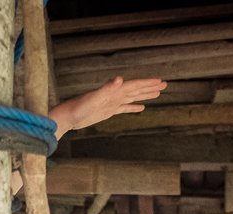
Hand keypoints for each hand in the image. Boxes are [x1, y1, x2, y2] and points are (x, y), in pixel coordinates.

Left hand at [49, 77, 166, 136]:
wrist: (68, 116)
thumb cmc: (79, 107)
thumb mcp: (94, 98)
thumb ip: (107, 88)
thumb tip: (120, 78)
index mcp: (114, 91)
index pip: (134, 85)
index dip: (148, 83)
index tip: (161, 82)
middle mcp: (114, 95)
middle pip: (136, 89)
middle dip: (150, 87)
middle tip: (165, 84)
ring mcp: (112, 102)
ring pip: (132, 97)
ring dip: (145, 95)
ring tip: (157, 93)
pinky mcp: (108, 111)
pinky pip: (125, 108)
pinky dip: (133, 107)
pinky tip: (141, 107)